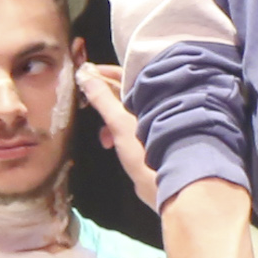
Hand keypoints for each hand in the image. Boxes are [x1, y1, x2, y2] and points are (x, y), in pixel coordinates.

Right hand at [79, 64, 159, 209]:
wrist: (171, 184)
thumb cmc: (146, 150)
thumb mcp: (119, 123)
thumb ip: (102, 99)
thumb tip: (85, 76)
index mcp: (151, 96)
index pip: (127, 75)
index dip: (105, 73)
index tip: (87, 72)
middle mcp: (155, 106)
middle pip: (125, 94)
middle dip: (103, 99)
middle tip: (87, 101)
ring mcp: (154, 123)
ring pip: (125, 113)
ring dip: (109, 120)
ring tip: (103, 136)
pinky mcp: (151, 139)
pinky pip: (129, 128)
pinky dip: (117, 133)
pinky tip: (110, 145)